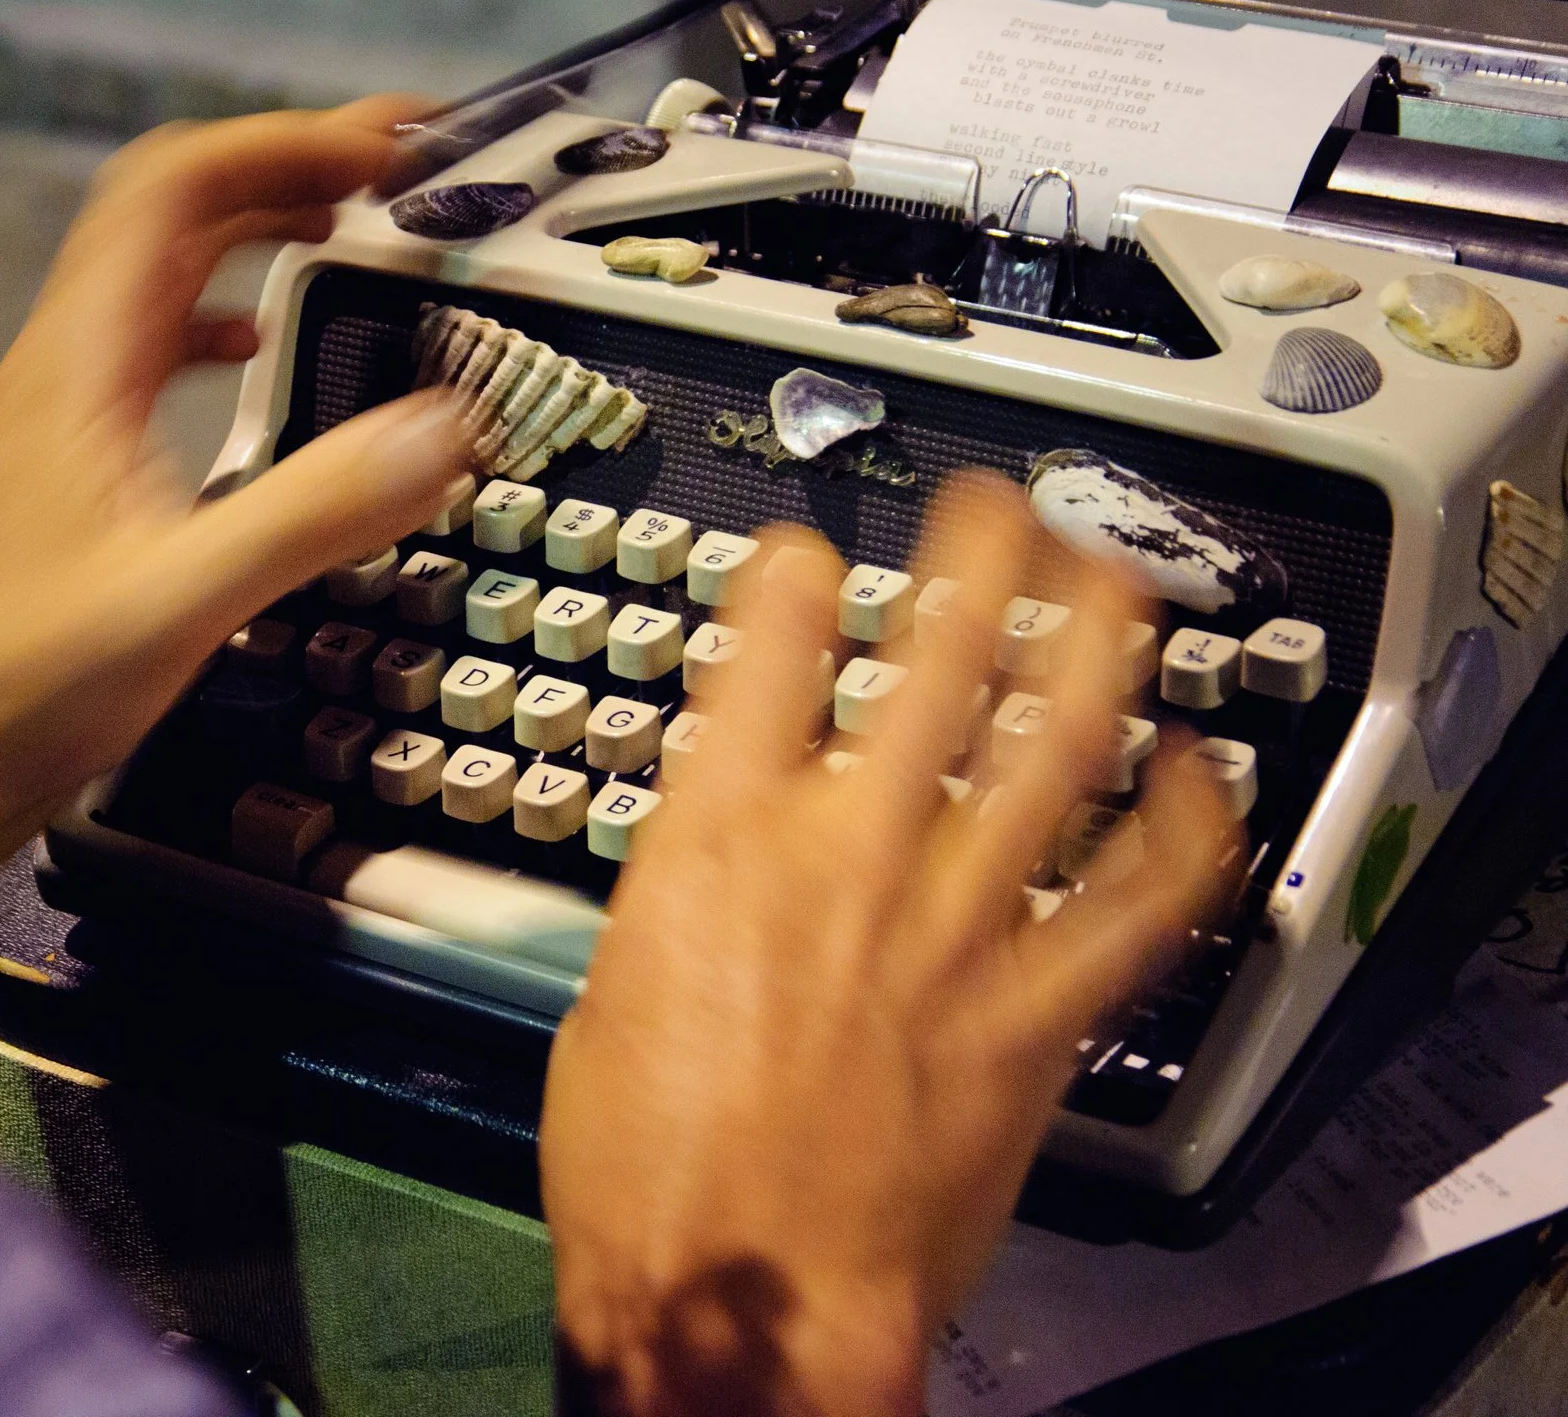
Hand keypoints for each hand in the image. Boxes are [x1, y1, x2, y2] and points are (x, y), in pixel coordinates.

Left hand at [0, 99, 473, 1055]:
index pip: (176, 185)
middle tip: (398, 171)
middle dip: (282, 165)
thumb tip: (450, 423)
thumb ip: (318, 507)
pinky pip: (143, 351)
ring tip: (353, 234)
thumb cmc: (15, 693)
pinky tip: (258, 357)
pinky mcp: (57, 472)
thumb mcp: (186, 601)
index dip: (286, 138)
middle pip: (166, 208)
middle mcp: (57, 368)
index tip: (396, 145)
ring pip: (153, 276)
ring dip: (251, 233)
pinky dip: (215, 321)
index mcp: (77, 365)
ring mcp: (50, 417)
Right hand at [542, 474, 1237, 1416]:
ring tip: (1109, 579)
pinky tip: (1198, 768)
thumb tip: (715, 866)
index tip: (810, 556)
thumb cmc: (647, 1171)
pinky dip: (1187, 817)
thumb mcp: (613, 992)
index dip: (798, 569)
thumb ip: (683, 898)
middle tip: (998, 507)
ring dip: (1093, 637)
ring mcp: (955, 921)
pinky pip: (1145, 894)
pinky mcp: (1037, 1008)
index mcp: (716, 836)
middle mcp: (846, 850)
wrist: (736, 1304)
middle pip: (939, 649)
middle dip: (979, 552)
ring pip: (1058, 737)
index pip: (772, 639)